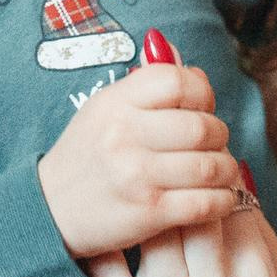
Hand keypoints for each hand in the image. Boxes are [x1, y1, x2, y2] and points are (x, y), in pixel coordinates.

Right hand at [38, 63, 238, 257]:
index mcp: (115, 104)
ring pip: (211, 166)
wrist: (49, 210)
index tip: (202, 107)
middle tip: (215, 144)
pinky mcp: (149, 213)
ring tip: (220, 171)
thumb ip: (147, 86)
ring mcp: (137, 176)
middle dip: (219, 135)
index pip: (177, 81)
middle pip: (201, 126)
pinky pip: (207, 203)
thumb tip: (187, 62)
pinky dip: (223, 200)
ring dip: (226, 170)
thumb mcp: (105, 110)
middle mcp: (125, 136)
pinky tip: (218, 197)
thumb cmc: (86, 157)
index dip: (202, 92)